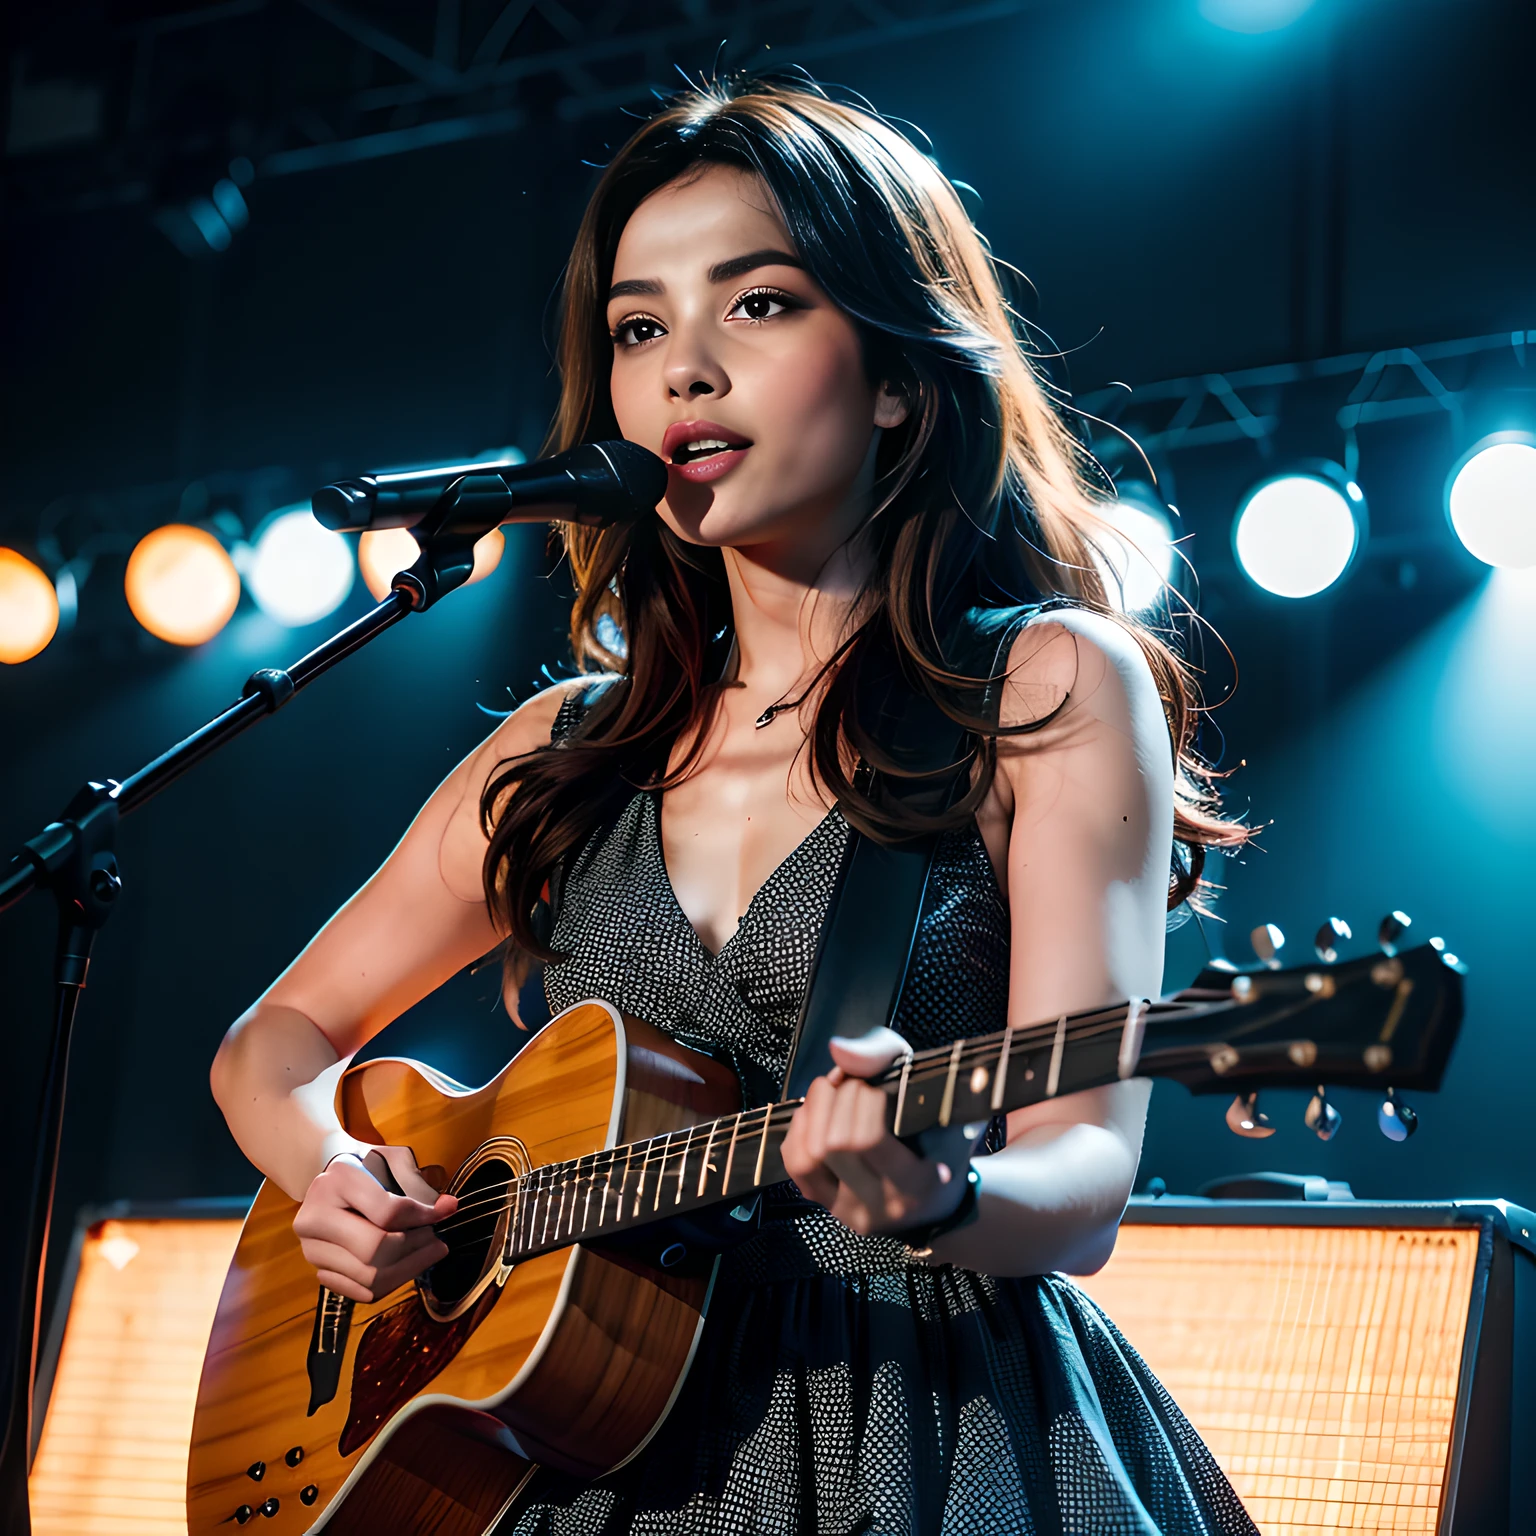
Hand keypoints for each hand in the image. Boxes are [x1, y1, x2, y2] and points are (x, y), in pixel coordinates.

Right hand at [292, 1145, 457, 1302]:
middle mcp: (316, 1217)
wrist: (329, 1183)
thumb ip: (417, 1183)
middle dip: (415, 1248)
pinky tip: (406, 1267)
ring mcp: (312, 1248)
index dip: (423, 1216)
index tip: (446, 1212)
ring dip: (408, 1269)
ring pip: (369, 1277)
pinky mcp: (318, 1270)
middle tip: (437, 1241)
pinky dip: (389, 1283)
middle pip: (375, 1249)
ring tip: (428, 1254)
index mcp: (337, 1181)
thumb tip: (447, 1208)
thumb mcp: (390, 1159)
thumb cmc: (366, 1168)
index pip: (387, 1212)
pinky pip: (360, 1291)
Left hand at [780, 1028, 974, 1237]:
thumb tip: (839, 1051)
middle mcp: (876, 1204)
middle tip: (852, 1084)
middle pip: (832, 1143)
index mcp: (914, 1184)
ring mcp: (845, 1209)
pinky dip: (801, 1127)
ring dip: (814, 1110)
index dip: (862, 1099)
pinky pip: (795, 1162)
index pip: (866, 1139)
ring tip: (832, 1093)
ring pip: (807, 1154)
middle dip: (837, 1098)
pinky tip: (819, 1112)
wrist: (931, 1205)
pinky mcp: (823, 1204)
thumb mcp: (932, 1101)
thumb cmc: (938, 1142)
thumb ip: (887, 1063)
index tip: (874, 1086)